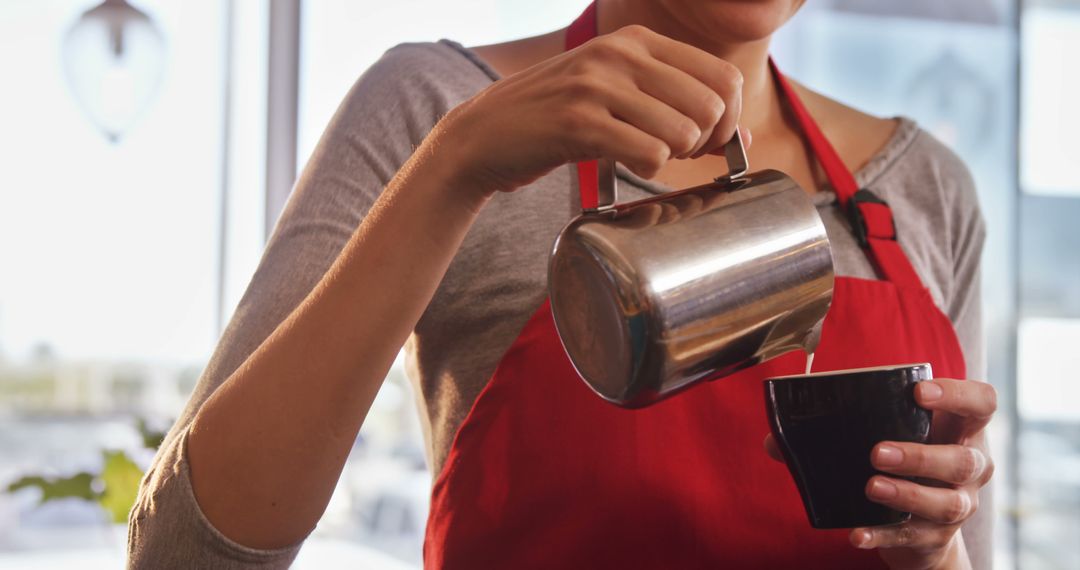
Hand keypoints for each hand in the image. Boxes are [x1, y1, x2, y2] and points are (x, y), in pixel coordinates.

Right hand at [431, 25, 745, 197]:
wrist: (483, 134)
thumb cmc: (555, 119)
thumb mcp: (614, 90)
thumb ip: (671, 102)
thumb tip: (741, 140)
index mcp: (635, 39)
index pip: (722, 76)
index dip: (728, 119)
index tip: (706, 142)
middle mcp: (619, 53)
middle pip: (711, 105)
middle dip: (704, 142)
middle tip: (675, 155)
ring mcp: (597, 85)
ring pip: (684, 132)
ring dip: (674, 158)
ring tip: (645, 157)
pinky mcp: (578, 123)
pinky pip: (650, 153)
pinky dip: (648, 169)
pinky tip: (626, 166)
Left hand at [764, 378, 996, 568]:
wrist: (921, 530)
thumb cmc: (901, 464)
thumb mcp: (883, 437)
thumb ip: (835, 430)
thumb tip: (774, 440)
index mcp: (960, 430)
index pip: (982, 403)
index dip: (959, 394)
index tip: (920, 391)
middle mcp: (969, 467)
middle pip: (966, 460)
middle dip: (922, 455)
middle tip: (876, 452)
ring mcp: (959, 505)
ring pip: (948, 503)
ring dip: (907, 494)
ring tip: (870, 487)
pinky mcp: (937, 538)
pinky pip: (915, 537)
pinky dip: (884, 534)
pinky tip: (856, 533)